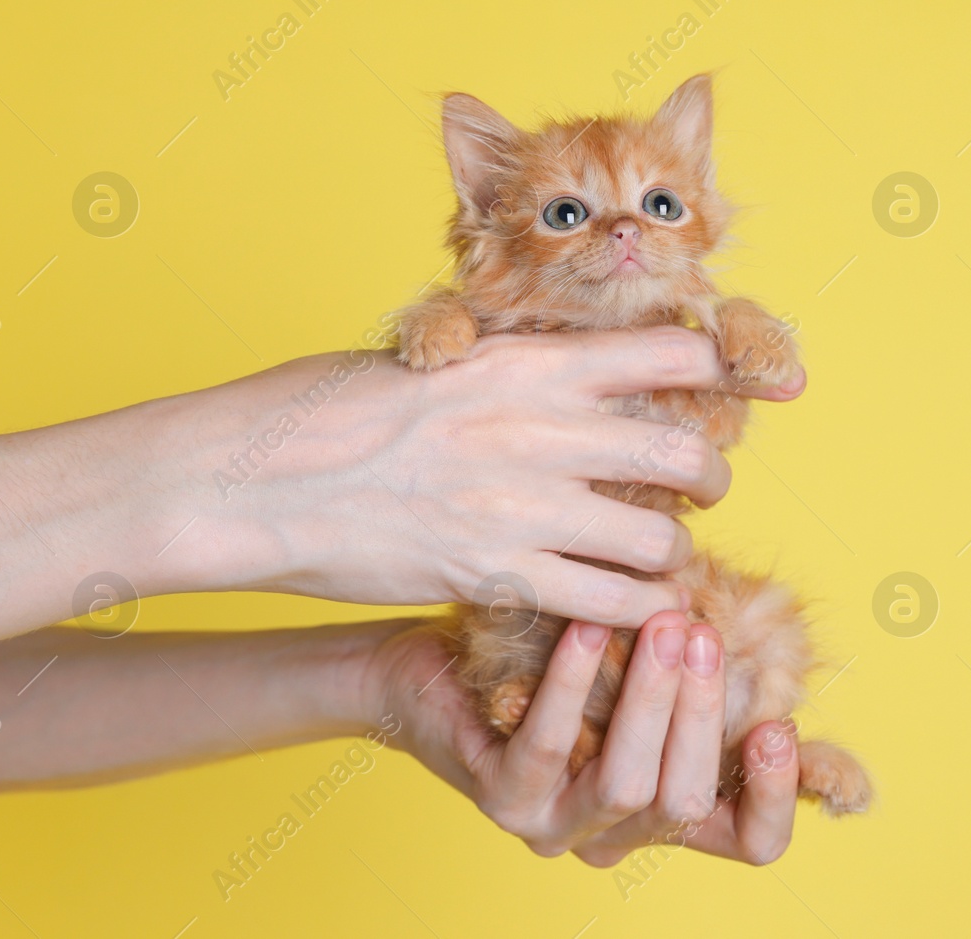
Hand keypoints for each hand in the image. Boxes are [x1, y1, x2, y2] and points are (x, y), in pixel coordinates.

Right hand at [230, 326, 801, 624]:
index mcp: (529, 361)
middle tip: (698, 489)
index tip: (721, 393)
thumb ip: (509, 368)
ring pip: (661, 541)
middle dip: (709, 477)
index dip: (715, 375)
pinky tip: (629, 611)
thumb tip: (561, 372)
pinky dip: (635, 613)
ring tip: (656, 557)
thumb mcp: (430, 357)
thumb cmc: (325, 408)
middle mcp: (542, 430)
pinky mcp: (497, 577)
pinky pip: (610, 605)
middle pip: (686, 456)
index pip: (672, 357)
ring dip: (672, 553)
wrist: (249, 479)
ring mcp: (523, 509)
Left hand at [370, 614, 801, 865]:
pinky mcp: (502, 801)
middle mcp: (615, 833)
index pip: (748, 842)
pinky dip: (575, 683)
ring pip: (627, 784)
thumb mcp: (640, 667)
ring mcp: (555, 826)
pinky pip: (549, 745)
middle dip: (702, 713)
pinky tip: (589, 629)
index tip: (778, 726)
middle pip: (686, 802)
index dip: (775, 798)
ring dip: (653, 699)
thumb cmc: (550, 658)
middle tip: (704, 634)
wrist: (433, 670)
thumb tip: (770, 635)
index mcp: (663, 810)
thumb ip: (697, 668)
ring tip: (664, 625)